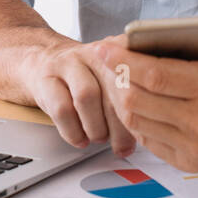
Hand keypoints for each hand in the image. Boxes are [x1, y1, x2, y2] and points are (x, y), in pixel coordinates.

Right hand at [18, 40, 136, 156]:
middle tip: (124, 145)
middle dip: (121, 125)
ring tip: (100, 138)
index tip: (147, 127)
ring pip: (86, 96)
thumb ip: (134, 96)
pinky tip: (81, 139)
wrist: (44, 61)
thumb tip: (153, 131)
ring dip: (96, 127)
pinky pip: (62, 110)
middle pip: (114, 87)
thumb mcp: (113, 77)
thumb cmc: (87, 77)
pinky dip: (74, 132)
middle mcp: (94, 53)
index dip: (144, 103)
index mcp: (119, 51)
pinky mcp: (46, 80)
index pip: (138, 73)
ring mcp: (68, 64)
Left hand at [94, 0, 197, 172]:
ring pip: (138, 122)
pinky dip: (137, 119)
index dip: (124, 61)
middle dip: (116, 77)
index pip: (156, 76)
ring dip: (122, 98)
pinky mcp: (190, 163)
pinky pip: (148, 139)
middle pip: (138, 101)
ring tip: (117, 77)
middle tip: (108, 58)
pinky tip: (136, 100)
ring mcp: (195, 147)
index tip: (104, 46)